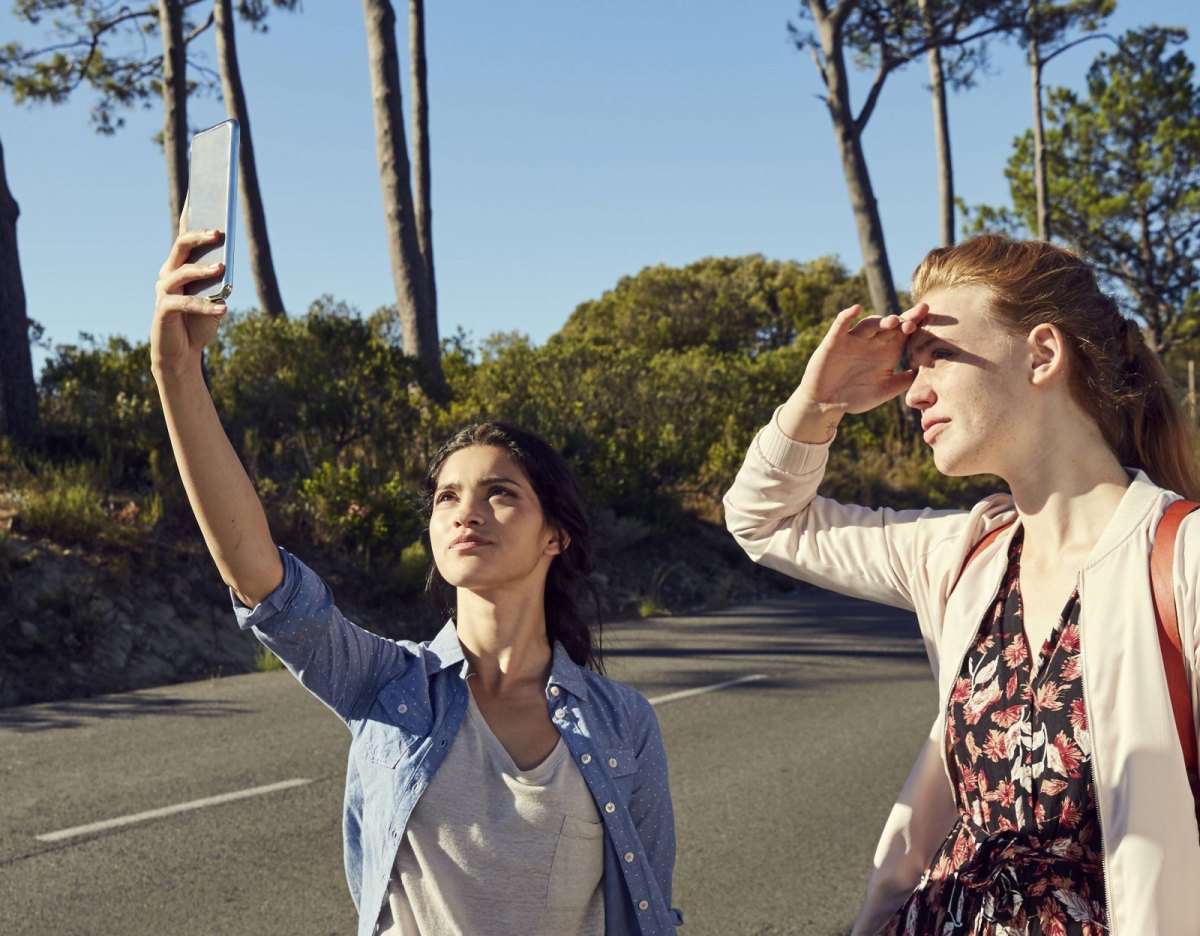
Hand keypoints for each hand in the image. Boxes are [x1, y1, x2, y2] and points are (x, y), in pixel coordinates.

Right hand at [151, 222, 228, 378]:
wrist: (183, 353)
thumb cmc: (199, 321)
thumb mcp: (214, 296)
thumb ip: (217, 278)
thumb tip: (226, 261)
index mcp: (180, 264)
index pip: (185, 234)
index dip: (190, 213)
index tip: (198, 191)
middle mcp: (168, 272)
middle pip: (181, 246)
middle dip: (199, 236)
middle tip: (219, 231)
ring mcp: (164, 290)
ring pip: (182, 273)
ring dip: (202, 270)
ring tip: (221, 268)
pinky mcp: (163, 310)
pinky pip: (186, 304)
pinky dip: (206, 305)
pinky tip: (224, 308)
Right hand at [779, 303, 928, 441]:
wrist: (826, 404)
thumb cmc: (855, 398)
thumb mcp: (884, 391)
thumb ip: (903, 381)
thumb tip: (926, 371)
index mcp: (887, 351)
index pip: (903, 332)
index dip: (914, 321)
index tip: (927, 314)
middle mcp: (872, 342)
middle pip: (889, 324)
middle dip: (902, 320)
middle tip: (914, 318)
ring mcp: (853, 340)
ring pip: (869, 323)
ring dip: (881, 320)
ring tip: (892, 322)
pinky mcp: (835, 341)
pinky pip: (841, 324)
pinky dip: (847, 315)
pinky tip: (857, 309)